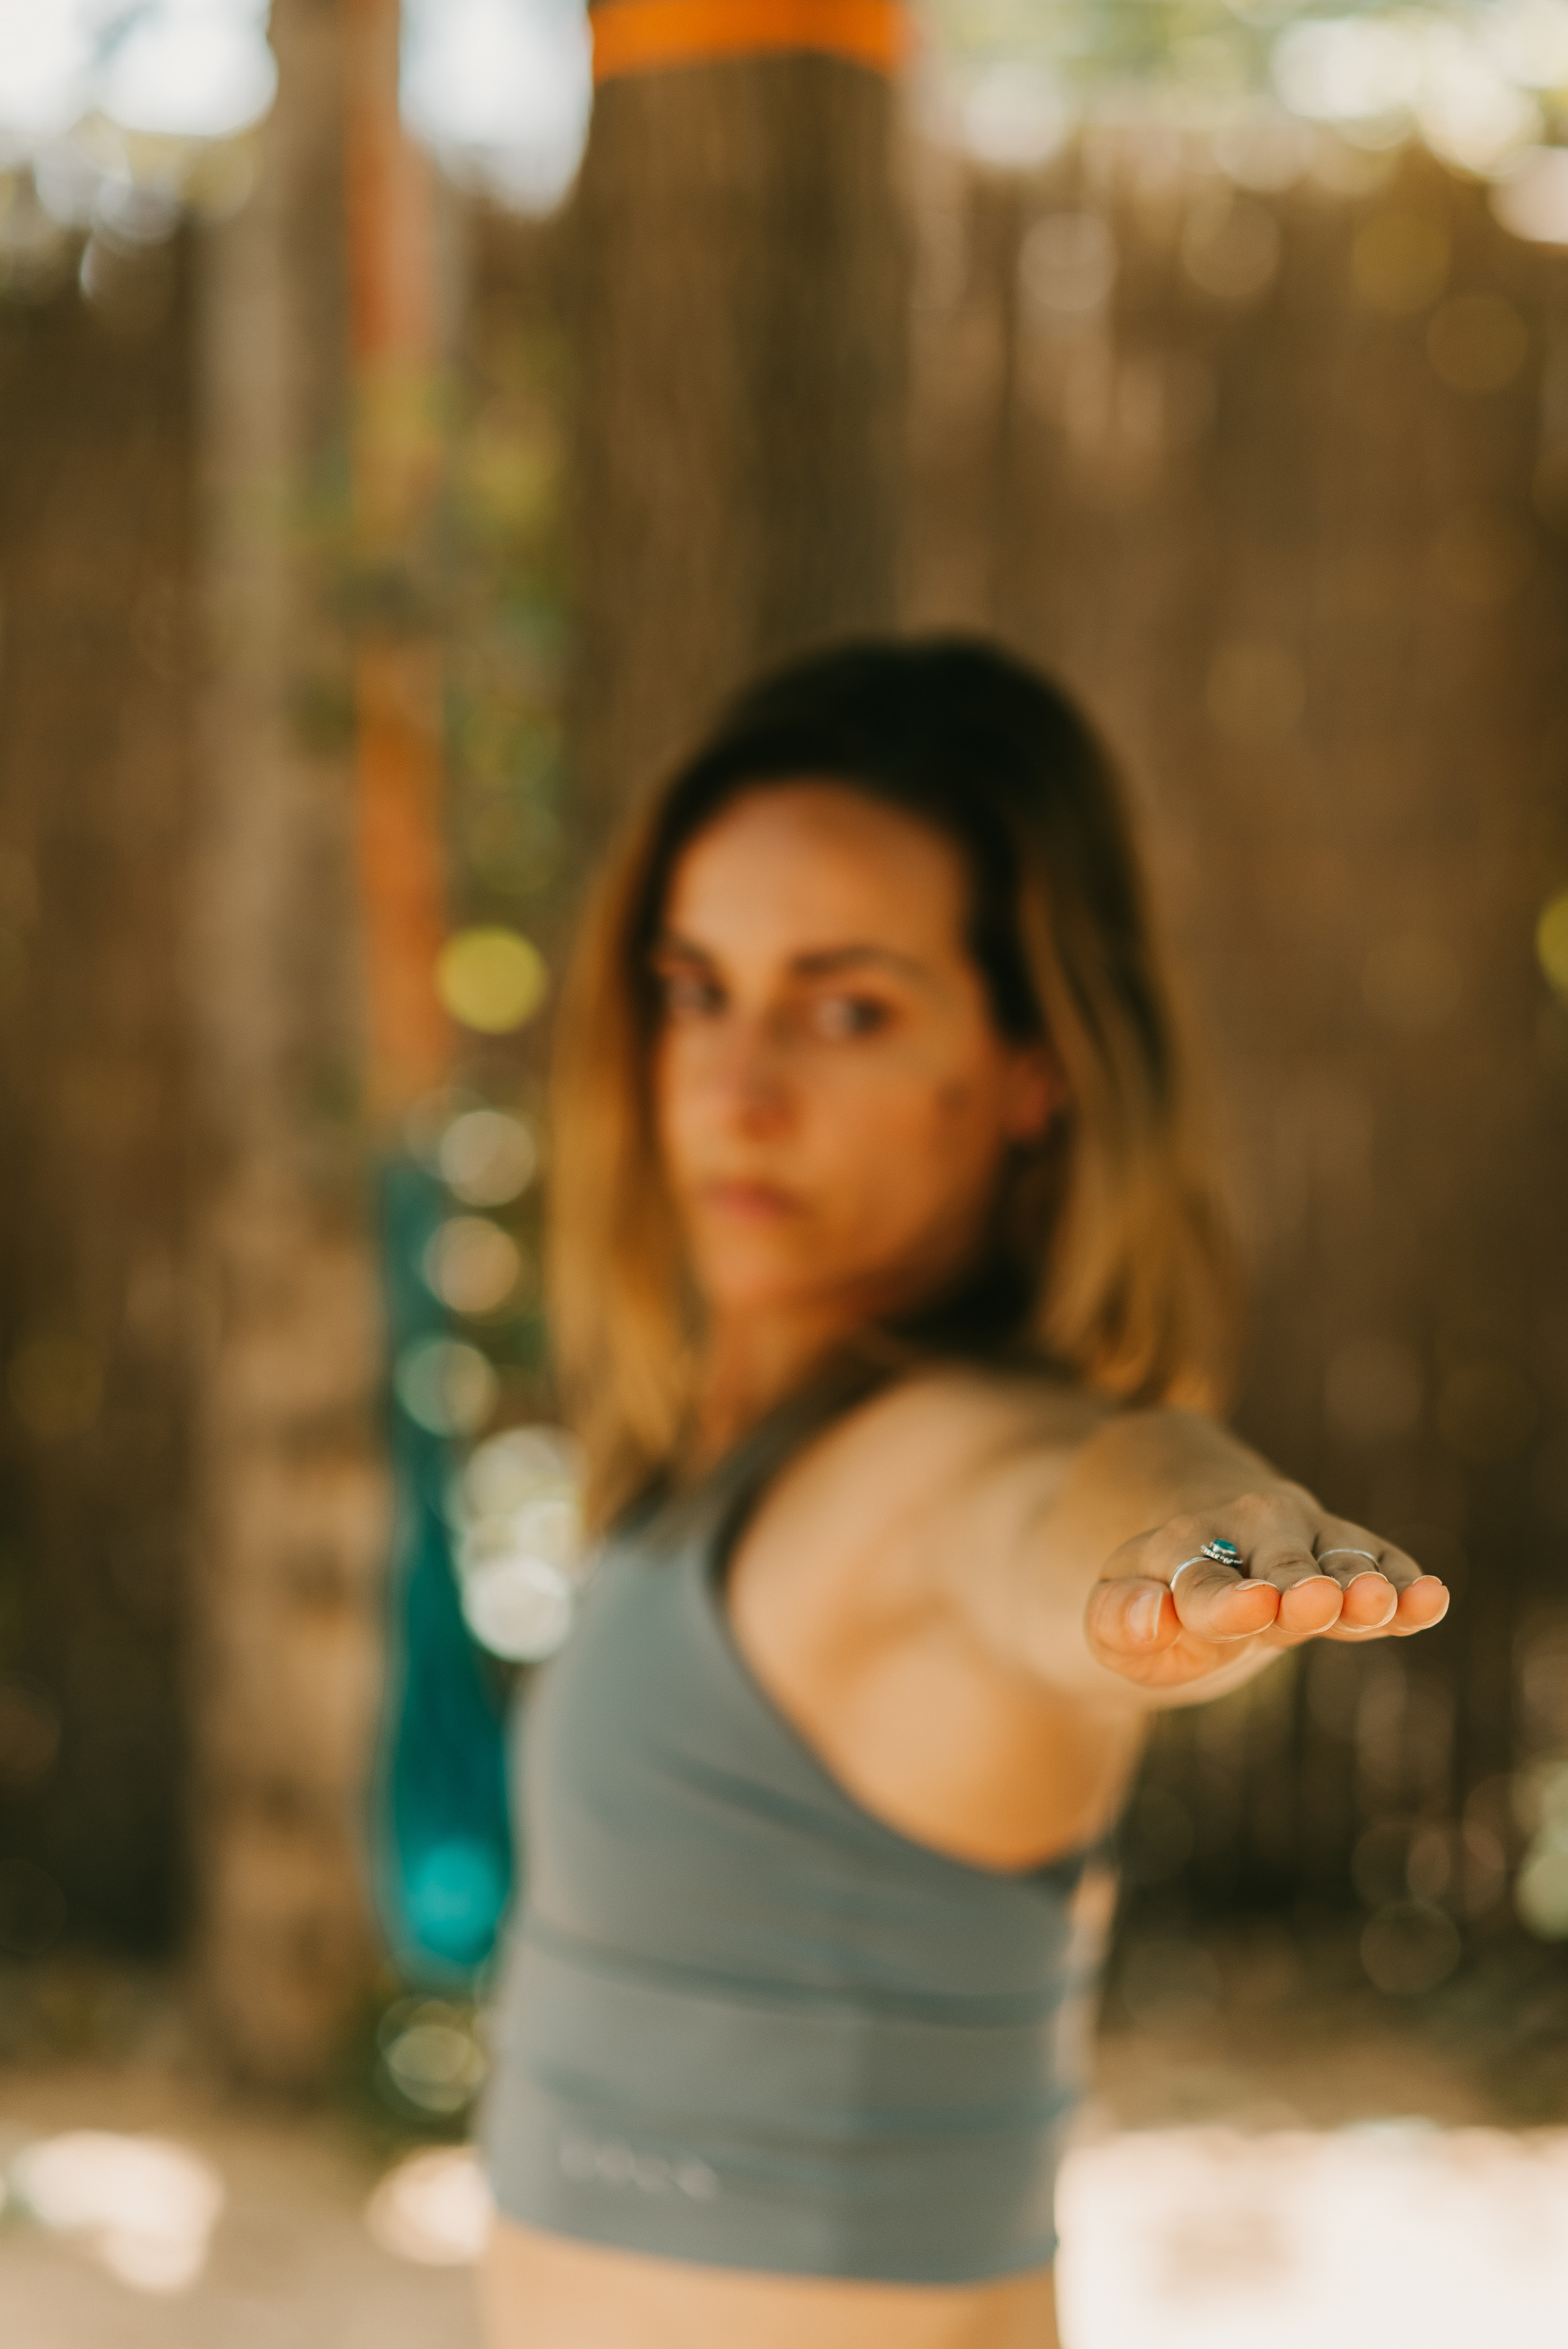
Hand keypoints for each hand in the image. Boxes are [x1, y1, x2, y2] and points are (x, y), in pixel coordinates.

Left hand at [1083, 1487, 1449, 1692]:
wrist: (1198, 1538)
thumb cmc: (1154, 1600)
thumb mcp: (1112, 1621)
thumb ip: (1117, 1621)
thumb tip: (1152, 1612)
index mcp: (1180, 1553)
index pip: (1204, 1582)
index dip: (1228, 1600)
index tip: (1254, 1606)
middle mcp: (1248, 1532)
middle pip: (1281, 1567)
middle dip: (1300, 1587)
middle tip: (1319, 1600)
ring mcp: (1304, 1537)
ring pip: (1338, 1561)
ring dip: (1363, 1584)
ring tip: (1384, 1601)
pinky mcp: (1346, 1547)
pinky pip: (1381, 1562)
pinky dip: (1406, 1583)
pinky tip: (1432, 1601)